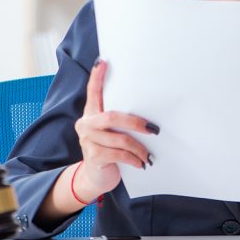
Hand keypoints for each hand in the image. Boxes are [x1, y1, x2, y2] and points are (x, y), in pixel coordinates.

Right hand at [73, 60, 159, 198]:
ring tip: (148, 155)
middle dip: (135, 122)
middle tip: (153, 129)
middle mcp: (86, 124)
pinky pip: (119, 154)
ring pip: (119, 139)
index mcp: (91, 113)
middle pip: (111, 117)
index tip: (104, 61)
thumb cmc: (109, 150)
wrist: (95, 178)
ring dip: (139, 147)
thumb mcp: (112, 132)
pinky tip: (141, 163)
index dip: (97, 77)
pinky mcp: (93, 157)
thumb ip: (119, 120)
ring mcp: (87, 140)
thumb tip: (148, 113)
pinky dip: (133, 158)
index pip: (92, 92)